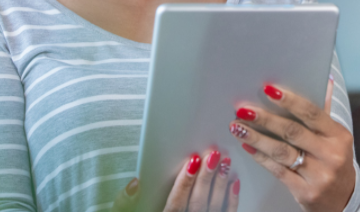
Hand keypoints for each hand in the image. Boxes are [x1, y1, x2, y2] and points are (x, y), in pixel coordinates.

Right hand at [111, 150, 239, 211]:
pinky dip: (232, 201)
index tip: (193, 161)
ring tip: (225, 161)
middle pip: (197, 204)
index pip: (175, 205)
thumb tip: (135, 184)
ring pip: (214, 209)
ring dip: (220, 185)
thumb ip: (125, 203)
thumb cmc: (148, 210)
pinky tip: (234, 182)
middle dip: (206, 179)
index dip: (185, 183)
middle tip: (213, 154)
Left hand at [228, 78, 355, 211]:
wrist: (344, 200)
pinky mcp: (306, 192)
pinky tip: (247, 146)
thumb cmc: (334, 159)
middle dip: (265, 118)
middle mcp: (331, 155)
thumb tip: (326, 80)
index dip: (289, 100)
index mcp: (338, 135)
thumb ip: (324, 110)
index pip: (311, 113)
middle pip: (292, 131)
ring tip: (238, 127)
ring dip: (256, 137)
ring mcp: (319, 176)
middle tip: (243, 109)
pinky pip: (278, 171)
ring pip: (281, 152)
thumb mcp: (335, 136)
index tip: (267, 89)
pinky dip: (260, 157)